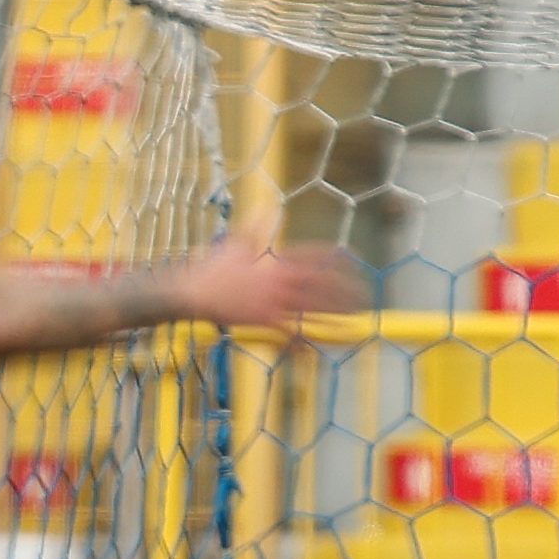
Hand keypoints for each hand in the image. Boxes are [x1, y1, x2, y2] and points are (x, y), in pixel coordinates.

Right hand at [164, 241, 359, 332]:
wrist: (194, 293)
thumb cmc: (214, 269)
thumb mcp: (236, 243)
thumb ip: (257, 227)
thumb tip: (270, 209)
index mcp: (275, 262)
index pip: (312, 257)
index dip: (335, 258)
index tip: (353, 258)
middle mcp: (278, 282)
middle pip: (320, 285)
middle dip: (344, 289)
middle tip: (364, 292)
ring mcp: (273, 303)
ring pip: (311, 309)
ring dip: (334, 314)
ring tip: (355, 317)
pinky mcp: (264, 322)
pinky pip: (288, 333)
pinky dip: (301, 342)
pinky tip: (315, 350)